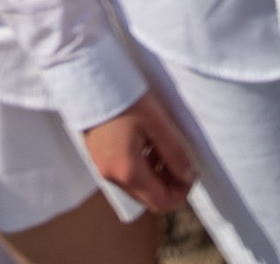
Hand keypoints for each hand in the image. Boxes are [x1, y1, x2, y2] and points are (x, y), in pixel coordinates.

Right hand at [83, 91, 193, 213]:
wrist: (88, 78)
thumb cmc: (124, 97)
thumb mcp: (156, 122)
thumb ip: (175, 153)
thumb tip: (187, 176)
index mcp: (127, 171)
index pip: (161, 202)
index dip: (181, 193)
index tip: (191, 172)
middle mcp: (112, 176)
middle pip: (148, 198)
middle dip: (169, 184)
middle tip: (179, 159)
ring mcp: (102, 167)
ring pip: (136, 186)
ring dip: (154, 175)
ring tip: (161, 147)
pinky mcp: (97, 157)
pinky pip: (124, 174)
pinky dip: (140, 167)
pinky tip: (144, 142)